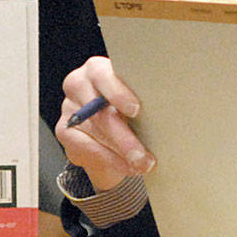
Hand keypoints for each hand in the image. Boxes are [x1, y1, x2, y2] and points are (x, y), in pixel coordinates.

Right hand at [55, 56, 155, 191]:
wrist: (110, 128)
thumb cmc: (130, 108)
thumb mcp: (139, 97)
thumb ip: (146, 98)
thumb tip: (172, 113)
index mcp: (98, 69)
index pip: (103, 75)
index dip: (119, 93)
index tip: (136, 110)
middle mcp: (79, 84)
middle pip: (99, 111)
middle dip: (125, 138)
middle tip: (144, 156)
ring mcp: (69, 107)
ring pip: (95, 132)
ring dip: (121, 153)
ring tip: (142, 164)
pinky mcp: (64, 130)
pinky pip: (87, 148)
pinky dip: (110, 160)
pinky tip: (127, 166)